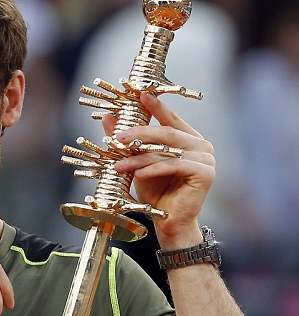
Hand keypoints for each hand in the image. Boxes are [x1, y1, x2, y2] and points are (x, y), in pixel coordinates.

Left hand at [102, 92, 215, 246]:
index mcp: (188, 138)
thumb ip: (126, 139)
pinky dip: (153, 169)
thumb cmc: (155, 191)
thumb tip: (109, 117)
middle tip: (117, 137)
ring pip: (167, 149)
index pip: (170, 117)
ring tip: (119, 163)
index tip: (141, 94)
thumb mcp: (136, 161)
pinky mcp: (206, 173)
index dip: (155, 105)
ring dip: (140, 156)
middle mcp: (201, 145)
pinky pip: (174, 166)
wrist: (168, 221)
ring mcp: (207, 158)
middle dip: (139, 132)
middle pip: (166, 132)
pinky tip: (138, 173)